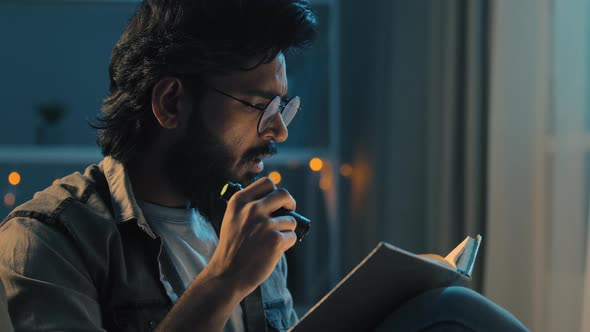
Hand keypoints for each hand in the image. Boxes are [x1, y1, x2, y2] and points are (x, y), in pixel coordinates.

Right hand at [206, 177, 297, 295]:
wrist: (226, 274)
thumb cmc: (231, 247)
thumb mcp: (231, 218)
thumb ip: (248, 206)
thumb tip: (274, 199)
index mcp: (240, 201)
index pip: (267, 182)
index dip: (276, 191)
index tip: (278, 201)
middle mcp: (252, 209)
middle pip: (284, 194)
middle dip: (290, 203)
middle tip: (289, 211)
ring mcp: (265, 224)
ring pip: (291, 220)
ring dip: (286, 230)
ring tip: (272, 242)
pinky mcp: (276, 240)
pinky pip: (292, 236)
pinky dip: (287, 244)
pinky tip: (273, 251)